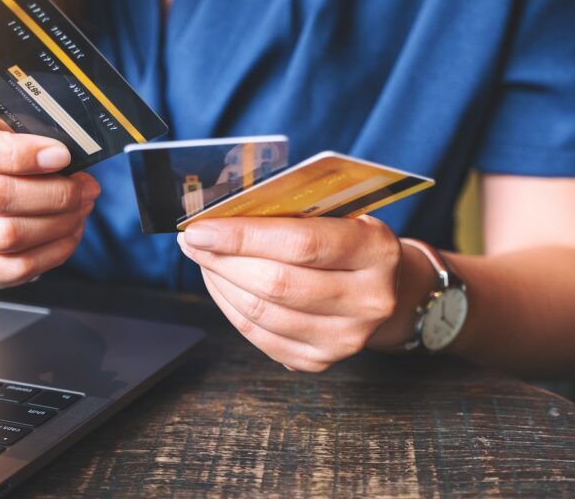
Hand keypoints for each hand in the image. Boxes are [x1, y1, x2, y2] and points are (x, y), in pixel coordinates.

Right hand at [0, 115, 98, 287]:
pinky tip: (70, 234)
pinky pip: (16, 268)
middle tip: (86, 189)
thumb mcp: (10, 133)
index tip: (62, 155)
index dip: (23, 153)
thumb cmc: (0, 160)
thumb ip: (33, 137)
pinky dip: (54, 252)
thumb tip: (68, 157)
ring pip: (8, 236)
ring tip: (82, 209)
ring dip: (59, 224)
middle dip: (55, 194)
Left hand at [177, 216, 403, 371]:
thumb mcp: (337, 214)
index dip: (243, 236)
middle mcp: (368, 300)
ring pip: (261, 313)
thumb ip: (290, 212)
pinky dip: (229, 307)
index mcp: (376, 251)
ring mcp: (345, 338)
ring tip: (204, 258)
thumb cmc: (347, 239)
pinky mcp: (319, 361)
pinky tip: (220, 284)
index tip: (200, 228)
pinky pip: (258, 336)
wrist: (381, 289)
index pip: (301, 244)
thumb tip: (221, 214)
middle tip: (193, 241)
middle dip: (222, 260)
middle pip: (276, 283)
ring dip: (220, 283)